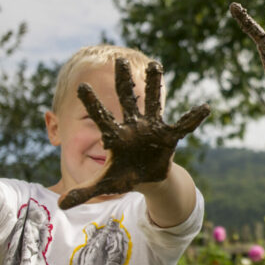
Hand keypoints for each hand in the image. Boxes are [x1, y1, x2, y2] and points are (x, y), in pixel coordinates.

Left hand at [59, 59, 210, 208]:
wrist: (146, 178)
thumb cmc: (123, 175)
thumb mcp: (103, 183)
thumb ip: (82, 191)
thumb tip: (60, 204)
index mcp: (115, 135)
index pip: (101, 117)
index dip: (92, 103)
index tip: (80, 86)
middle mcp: (133, 126)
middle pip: (127, 99)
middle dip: (123, 80)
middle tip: (119, 59)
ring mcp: (151, 128)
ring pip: (154, 102)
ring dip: (155, 84)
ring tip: (155, 64)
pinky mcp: (168, 136)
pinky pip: (183, 125)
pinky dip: (194, 118)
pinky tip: (205, 107)